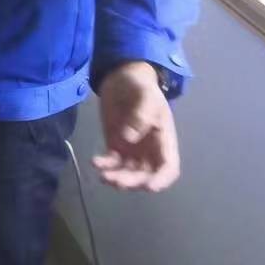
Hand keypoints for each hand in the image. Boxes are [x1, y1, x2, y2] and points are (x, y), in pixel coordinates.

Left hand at [94, 62, 179, 191]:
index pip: (168, 167)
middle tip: (115, 180)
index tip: (149, 186)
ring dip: (118, 178)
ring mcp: (132, 149)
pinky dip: (105, 166)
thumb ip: (141, 116)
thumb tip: (128, 138)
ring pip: (128, 173)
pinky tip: (95, 162)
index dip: (162, 179)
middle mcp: (149, 150)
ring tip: (103, 176)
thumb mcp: (145, 96)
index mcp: (163, 140)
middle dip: (133, 182)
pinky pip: (112, 162)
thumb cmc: (140, 86)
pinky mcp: (115, 145)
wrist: (122, 77)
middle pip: (146, 175)